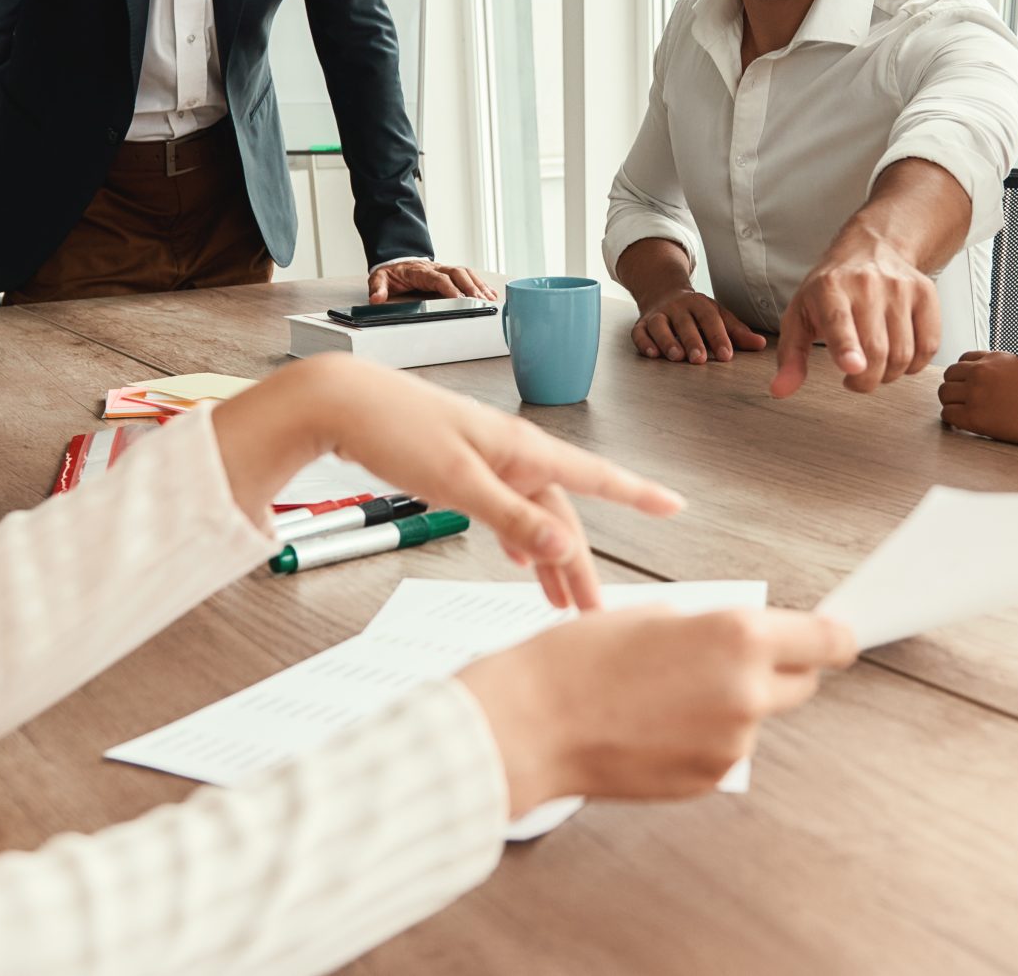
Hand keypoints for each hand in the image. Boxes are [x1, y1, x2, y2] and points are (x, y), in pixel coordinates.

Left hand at [212, 353, 682, 609]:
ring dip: (547, 558)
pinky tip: (518, 558)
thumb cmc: (396, 429)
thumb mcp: (458, 481)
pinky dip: (517, 536)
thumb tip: (562, 547)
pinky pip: (505, 508)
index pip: (595, 476)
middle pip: (561, 514)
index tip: (674, 505)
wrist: (342, 403)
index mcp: (522, 449)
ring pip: (532, 516)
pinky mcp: (461, 467)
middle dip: (580, 563)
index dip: (638, 494)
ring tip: (560, 603)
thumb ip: (512, 516)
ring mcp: (488, 459)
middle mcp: (513, 452)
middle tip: (595, 613)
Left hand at [368, 258, 498, 302]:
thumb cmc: (392, 272)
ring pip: (466, 273)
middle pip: (457, 273)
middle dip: (470, 287)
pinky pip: (469, 275)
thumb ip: (378, 288)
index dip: (449, 288)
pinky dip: (480, 284)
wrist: (396, 261)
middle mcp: (436, 268)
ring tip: (489, 299)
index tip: (458, 298)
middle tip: (480, 301)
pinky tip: (490, 294)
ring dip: (478, 285)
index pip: (438, 278)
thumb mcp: (380, 278)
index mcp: (420, 271)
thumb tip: (377, 299)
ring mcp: (445, 269)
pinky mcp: (451, 273)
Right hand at [458, 606, 856, 816]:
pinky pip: (725, 749)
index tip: (839, 634)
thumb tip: (749, 637)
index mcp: (739, 639)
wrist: (531, 724)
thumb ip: (716, 627)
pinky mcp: (707, 781)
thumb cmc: (579, 661)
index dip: (836, 635)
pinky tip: (656, 723)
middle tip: (732, 657)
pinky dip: (704, 735)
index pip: (828, 641)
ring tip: (666, 692)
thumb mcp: (658, 614)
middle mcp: (746, 694)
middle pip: (804, 683)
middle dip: (782, 667)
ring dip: (732, 703)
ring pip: (757, 717)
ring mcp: (730, 745)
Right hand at [631, 289, 767, 363]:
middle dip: (692, 340)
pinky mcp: (641, 324)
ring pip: (660, 325)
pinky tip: (652, 354)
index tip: (726, 356)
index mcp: (699, 303)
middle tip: (700, 359)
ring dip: (667, 341)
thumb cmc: (696, 312)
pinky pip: (639, 332)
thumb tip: (761, 344)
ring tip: (676, 357)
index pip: (710, 319)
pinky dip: (644, 342)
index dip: (718, 336)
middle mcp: (677, 307)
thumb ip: (737, 332)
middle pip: (684, 322)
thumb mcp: (718, 316)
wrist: (664, 293)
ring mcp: (658, 314)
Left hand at [768, 247, 940, 396]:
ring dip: (889, 374)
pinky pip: (929, 345)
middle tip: (856, 379)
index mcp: (830, 288)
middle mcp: (867, 283)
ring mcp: (901, 287)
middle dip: (866, 381)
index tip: (852, 367)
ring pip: (904, 353)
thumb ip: (791, 356)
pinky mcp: (926, 294)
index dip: (846, 347)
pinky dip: (914, 364)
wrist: (870, 248)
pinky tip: (899, 356)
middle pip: (876, 350)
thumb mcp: (800, 316)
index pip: (839, 322)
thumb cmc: (830, 289)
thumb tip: (780, 391)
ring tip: (875, 365)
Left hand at [936, 350, 1017, 444]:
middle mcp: (982, 371)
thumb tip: (994, 383)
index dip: (964, 376)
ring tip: (964, 415)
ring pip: (944, 394)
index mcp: (994, 358)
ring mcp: (976, 392)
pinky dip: (952, 420)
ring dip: (951, 403)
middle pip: (949, 376)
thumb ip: (1004, 371)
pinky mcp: (976, 416)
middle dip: (955, 389)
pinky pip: (948, 414)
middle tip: (964, 404)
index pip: (963, 361)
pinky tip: (964, 426)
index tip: (970, 389)